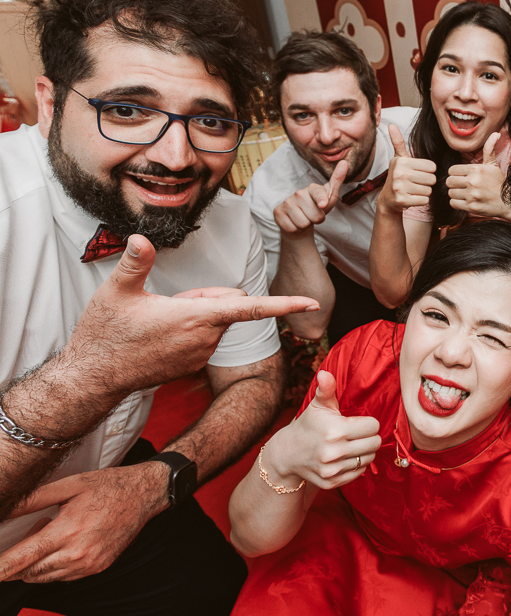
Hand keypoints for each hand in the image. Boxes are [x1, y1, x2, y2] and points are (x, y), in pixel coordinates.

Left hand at [0, 463, 165, 582]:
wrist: (144, 494)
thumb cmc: (107, 486)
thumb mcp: (69, 485)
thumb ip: (33, 499)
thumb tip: (4, 509)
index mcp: (67, 531)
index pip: (22, 558)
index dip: (1, 567)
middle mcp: (78, 553)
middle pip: (29, 572)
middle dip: (20, 559)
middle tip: (39, 528)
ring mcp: (89, 564)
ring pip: (44, 577)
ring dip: (37, 563)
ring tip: (55, 533)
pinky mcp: (97, 568)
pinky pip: (63, 577)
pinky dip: (55, 566)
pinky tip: (68, 542)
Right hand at [65, 236, 318, 393]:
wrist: (93, 377)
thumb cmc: (105, 334)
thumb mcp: (116, 292)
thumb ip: (135, 263)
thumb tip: (140, 238)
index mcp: (196, 317)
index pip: (251, 307)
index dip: (285, 303)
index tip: (313, 302)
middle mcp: (206, 338)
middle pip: (227, 304)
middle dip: (208, 296)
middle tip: (166, 301)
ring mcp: (201, 354)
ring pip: (215, 320)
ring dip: (197, 312)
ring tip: (158, 318)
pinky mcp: (193, 364)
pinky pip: (205, 336)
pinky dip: (191, 328)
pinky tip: (161, 333)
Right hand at [263, 371, 381, 490]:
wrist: (288, 453)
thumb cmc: (309, 425)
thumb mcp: (318, 405)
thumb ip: (326, 388)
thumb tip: (325, 373)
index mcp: (335, 431)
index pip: (373, 426)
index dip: (368, 422)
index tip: (358, 422)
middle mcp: (334, 452)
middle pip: (375, 444)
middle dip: (369, 437)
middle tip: (357, 434)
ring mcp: (333, 470)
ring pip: (369, 459)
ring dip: (364, 451)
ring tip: (351, 445)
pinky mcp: (332, 482)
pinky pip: (359, 473)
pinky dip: (357, 465)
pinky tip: (345, 457)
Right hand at [273, 160, 347, 234]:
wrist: (300, 219)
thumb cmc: (317, 207)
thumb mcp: (330, 196)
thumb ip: (337, 180)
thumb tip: (344, 162)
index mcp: (312, 189)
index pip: (318, 193)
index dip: (321, 200)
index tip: (323, 204)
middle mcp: (298, 193)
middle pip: (315, 216)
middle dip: (317, 220)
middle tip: (313, 215)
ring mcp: (287, 202)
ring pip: (303, 223)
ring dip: (306, 225)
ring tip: (304, 218)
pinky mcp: (278, 212)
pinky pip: (292, 228)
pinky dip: (296, 229)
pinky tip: (295, 222)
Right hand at [378, 124, 436, 214]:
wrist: (388, 199)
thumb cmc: (398, 176)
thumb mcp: (398, 158)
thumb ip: (398, 142)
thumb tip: (391, 124)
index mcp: (402, 161)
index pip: (432, 167)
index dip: (428, 171)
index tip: (418, 173)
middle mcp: (400, 173)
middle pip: (431, 179)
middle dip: (427, 183)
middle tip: (416, 183)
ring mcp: (400, 188)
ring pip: (428, 190)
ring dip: (424, 192)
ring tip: (413, 190)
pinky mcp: (402, 201)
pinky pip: (425, 201)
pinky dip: (421, 201)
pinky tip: (412, 198)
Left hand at [446, 132, 509, 218]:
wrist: (509, 202)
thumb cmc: (499, 182)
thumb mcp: (493, 165)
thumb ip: (489, 148)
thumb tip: (496, 133)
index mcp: (476, 169)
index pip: (451, 170)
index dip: (456, 174)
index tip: (463, 177)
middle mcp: (473, 181)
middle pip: (449, 181)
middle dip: (454, 184)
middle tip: (462, 186)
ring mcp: (472, 195)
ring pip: (450, 193)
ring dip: (456, 194)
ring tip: (465, 194)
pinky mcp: (471, 207)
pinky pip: (453, 203)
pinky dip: (457, 203)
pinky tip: (466, 201)